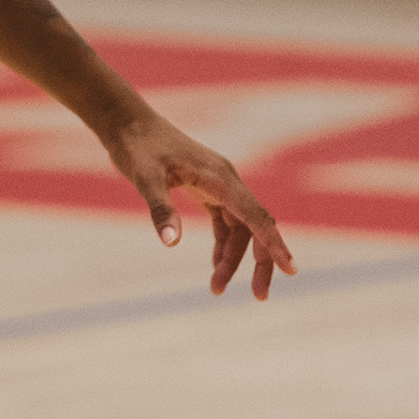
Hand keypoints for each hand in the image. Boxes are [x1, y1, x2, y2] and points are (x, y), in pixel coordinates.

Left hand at [103, 110, 296, 299]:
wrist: (127, 122)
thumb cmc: (137, 146)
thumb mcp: (144, 178)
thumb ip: (160, 208)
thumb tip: (171, 242)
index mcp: (219, 178)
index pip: (257, 216)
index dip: (275, 244)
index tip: (291, 270)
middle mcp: (226, 181)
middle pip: (256, 226)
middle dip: (261, 261)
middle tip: (258, 296)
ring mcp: (217, 184)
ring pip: (240, 227)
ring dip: (234, 258)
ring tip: (216, 288)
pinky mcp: (205, 187)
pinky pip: (225, 220)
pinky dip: (224, 243)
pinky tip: (216, 264)